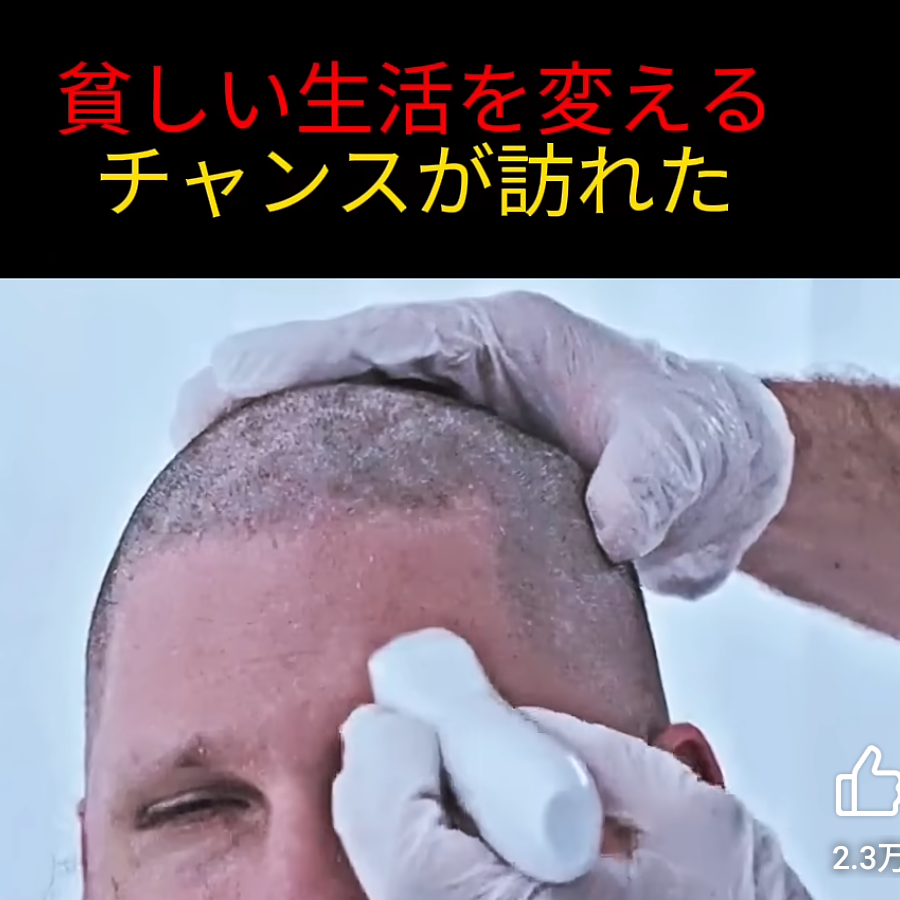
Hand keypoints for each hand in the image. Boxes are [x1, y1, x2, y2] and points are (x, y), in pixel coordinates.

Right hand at [171, 289, 793, 597]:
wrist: (722, 483)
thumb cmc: (703, 451)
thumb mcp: (686, 461)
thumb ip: (652, 481)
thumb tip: (616, 523)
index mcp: (496, 345)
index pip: (377, 341)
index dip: (296, 360)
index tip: (226, 385)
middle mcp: (459, 375)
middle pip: (331, 372)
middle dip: (251, 394)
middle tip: (177, 436)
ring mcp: (448, 424)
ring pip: (337, 424)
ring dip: (268, 448)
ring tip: (189, 493)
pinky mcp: (450, 480)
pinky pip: (364, 480)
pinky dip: (314, 500)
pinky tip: (269, 557)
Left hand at [331, 702, 899, 899]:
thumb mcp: (694, 818)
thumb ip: (585, 759)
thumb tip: (501, 721)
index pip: (412, 858)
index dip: (386, 776)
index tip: (400, 714)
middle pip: (387, 890)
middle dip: (375, 797)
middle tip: (396, 730)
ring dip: (394, 842)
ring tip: (422, 774)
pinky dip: (427, 888)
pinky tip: (454, 842)